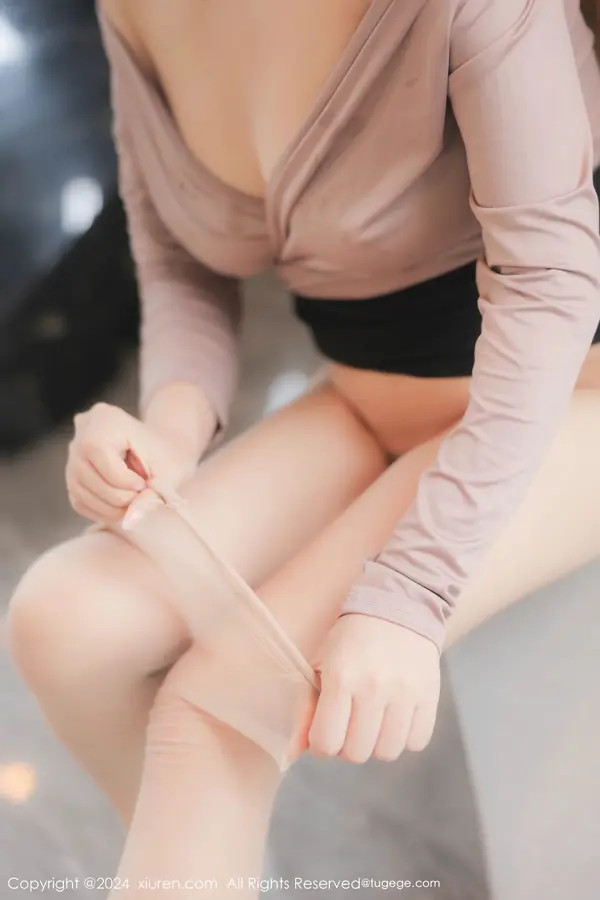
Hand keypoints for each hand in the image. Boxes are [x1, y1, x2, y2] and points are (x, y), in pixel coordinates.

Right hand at [66, 401, 202, 525]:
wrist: (162, 452)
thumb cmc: (168, 455)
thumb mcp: (171, 466)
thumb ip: (156, 487)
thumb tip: (135, 513)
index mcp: (104, 419)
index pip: (100, 452)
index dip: (123, 479)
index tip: (145, 486)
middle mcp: (81, 435)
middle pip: (88, 475)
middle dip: (118, 496)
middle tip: (142, 499)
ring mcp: (72, 458)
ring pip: (80, 492)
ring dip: (110, 508)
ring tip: (135, 506)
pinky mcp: (73, 479)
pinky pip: (80, 502)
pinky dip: (103, 511)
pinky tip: (124, 509)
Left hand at [306, 614, 440, 763]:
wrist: (398, 606)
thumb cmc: (351, 639)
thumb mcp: (321, 664)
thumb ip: (306, 707)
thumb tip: (291, 753)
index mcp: (341, 677)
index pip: (326, 742)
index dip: (321, 744)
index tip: (325, 731)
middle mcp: (374, 687)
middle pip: (357, 753)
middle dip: (347, 745)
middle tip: (348, 724)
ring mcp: (405, 693)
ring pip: (387, 752)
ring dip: (376, 743)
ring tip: (372, 721)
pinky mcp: (429, 695)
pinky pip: (416, 742)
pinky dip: (404, 737)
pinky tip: (395, 717)